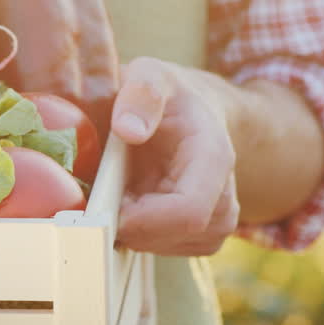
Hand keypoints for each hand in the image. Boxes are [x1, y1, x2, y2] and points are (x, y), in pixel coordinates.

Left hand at [111, 57, 240, 255]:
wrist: (194, 111)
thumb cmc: (169, 94)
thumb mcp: (152, 74)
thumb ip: (141, 93)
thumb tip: (128, 130)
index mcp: (213, 157)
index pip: (189, 211)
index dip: (143, 220)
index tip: (106, 207)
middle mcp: (223, 195)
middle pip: (177, 235)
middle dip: (130, 224)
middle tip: (100, 197)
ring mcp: (215, 220)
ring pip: (169, 247)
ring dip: (131, 230)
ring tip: (116, 194)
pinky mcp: (200, 234)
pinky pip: (165, 250)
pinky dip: (138, 234)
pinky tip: (127, 206)